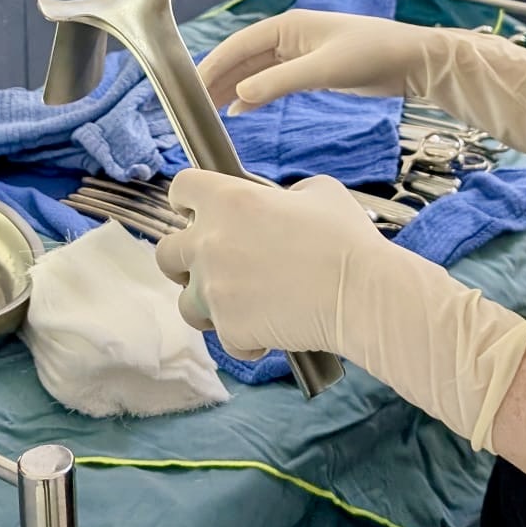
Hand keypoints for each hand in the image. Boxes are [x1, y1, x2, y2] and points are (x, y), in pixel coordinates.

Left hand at [158, 170, 525, 446]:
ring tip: (242, 305)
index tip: (194, 210)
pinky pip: (224, 337)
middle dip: (184, 259)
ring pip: (185, 302)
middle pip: (165, 251)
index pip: (182, 189)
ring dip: (207, 304)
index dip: (187, 199)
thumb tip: (279, 207)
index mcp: (229, 200)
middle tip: (214, 265)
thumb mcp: (318, 192)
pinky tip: (270, 330)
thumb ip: (283, 196)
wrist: (360, 293)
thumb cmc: (346, 239)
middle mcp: (210, 243)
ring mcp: (214, 289)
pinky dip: (243, 337)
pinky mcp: (229, 328)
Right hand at [200, 10, 525, 160]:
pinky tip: (241, 109)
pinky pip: (272, 80)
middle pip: (241, 58)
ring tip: (209, 111)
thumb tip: (240, 95)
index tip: (189, 90)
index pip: (237, 45)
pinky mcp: (311, 69)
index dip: (211, 66)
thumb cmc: (372, 54)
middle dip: (216, 79)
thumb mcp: (324, 70)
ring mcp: (299, 52)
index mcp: (287, 26)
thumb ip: (280, 82)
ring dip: (232, 88)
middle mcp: (288, 36)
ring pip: (255, 70)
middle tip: (192, 107)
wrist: (411, 60)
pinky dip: (254, 93)